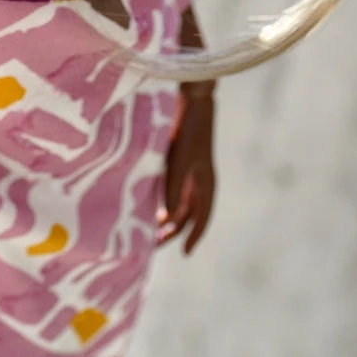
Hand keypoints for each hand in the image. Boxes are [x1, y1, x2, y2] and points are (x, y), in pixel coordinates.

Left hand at [156, 89, 215, 254]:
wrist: (191, 102)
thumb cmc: (187, 132)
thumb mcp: (179, 162)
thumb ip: (173, 189)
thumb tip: (167, 218)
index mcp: (206, 185)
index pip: (201, 218)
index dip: (194, 237)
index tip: (185, 253)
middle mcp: (200, 181)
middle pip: (188, 214)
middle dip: (173, 231)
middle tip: (155, 245)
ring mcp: (192, 172)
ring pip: (180, 203)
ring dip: (168, 217)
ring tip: (150, 229)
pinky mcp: (182, 161)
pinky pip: (175, 189)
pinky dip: (165, 201)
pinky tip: (150, 203)